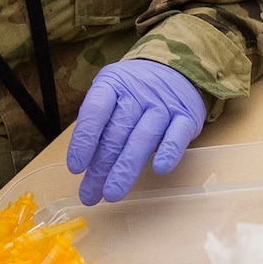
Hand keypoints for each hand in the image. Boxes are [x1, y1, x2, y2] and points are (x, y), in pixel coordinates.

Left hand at [65, 59, 204, 204]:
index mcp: (113, 85)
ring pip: (143, 137)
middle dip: (101, 167)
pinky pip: (177, 135)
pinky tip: (159, 169)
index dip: (84, 140)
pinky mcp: (187, 117)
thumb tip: (83, 164)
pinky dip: (168, 151)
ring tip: (113, 192)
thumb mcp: (111, 94)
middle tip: (90, 194)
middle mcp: (138, 94)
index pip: (95, 111)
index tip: (75, 168)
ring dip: (127, 167)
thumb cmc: (135, 91)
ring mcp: (164, 105)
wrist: (178, 69)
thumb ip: (98, 123)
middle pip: (116, 133)